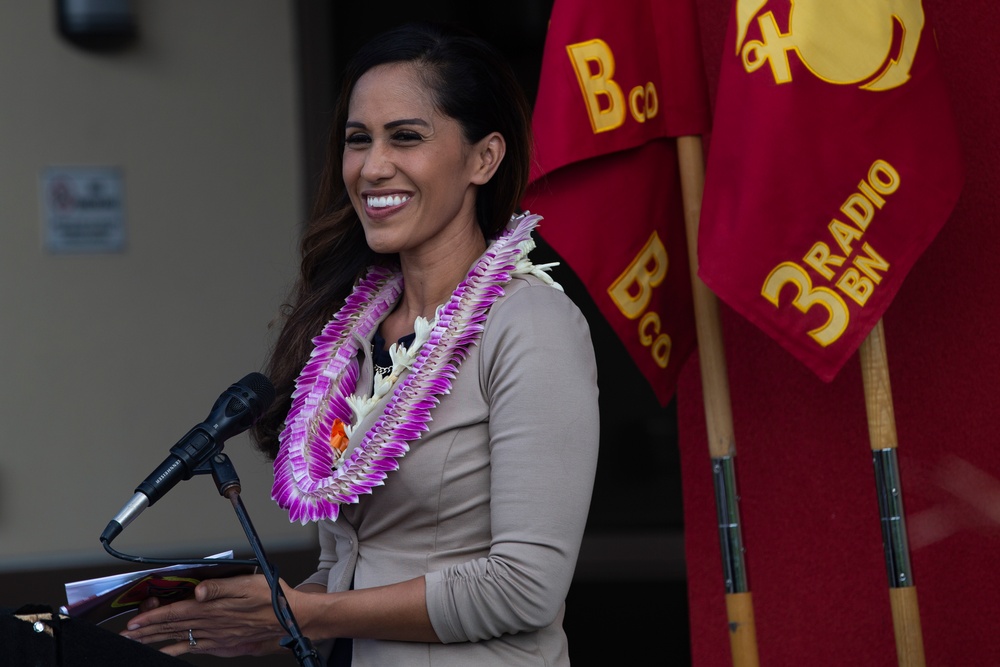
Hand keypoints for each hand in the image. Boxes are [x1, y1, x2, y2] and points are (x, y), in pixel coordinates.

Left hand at [120, 573, 290, 657]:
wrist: (290, 619)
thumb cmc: (272, 598)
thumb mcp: (248, 584)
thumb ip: (220, 586)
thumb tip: (198, 590)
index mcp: (213, 608)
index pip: (176, 612)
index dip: (153, 617)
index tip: (135, 621)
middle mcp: (210, 624)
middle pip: (172, 627)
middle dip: (147, 630)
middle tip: (127, 633)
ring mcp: (215, 635)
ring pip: (179, 637)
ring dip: (156, 639)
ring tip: (137, 641)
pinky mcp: (221, 642)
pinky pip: (193, 647)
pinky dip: (176, 649)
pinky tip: (166, 651)